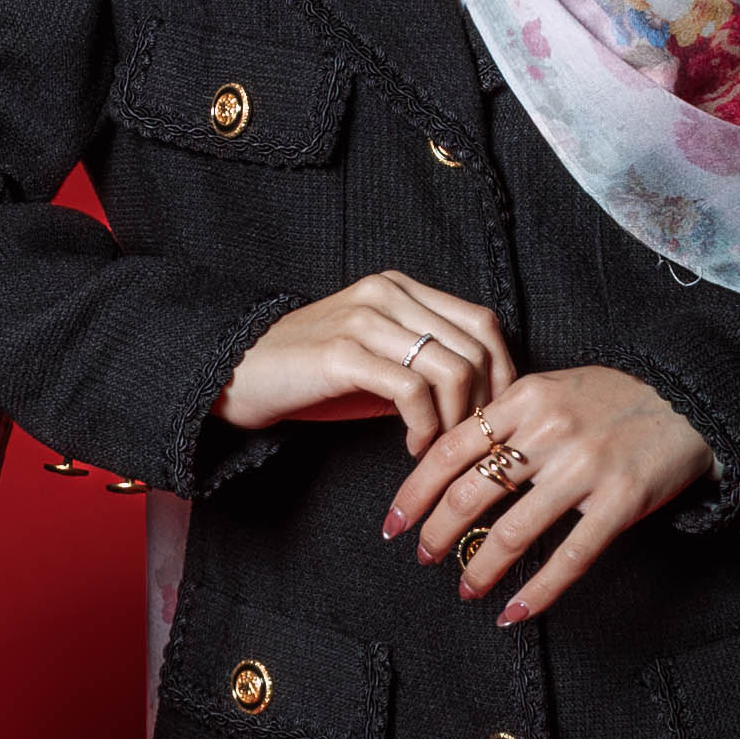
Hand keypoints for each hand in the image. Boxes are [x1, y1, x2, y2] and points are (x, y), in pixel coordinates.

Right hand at [215, 272, 517, 459]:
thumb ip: (423, 362)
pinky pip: (412, 390)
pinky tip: (413, 446)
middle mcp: (387, 293)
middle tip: (469, 442)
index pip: (482, 323)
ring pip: (451, 368)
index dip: (502, 372)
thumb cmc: (310, 375)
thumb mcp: (376, 359)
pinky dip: (424, 427)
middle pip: (475, 346)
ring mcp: (365, 320)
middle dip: (484, 404)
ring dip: (456, 421)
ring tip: (438, 449)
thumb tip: (482, 399)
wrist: (237, 373)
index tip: (495, 417)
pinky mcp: (343, 354)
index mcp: (400, 289)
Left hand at [385, 365, 712, 622]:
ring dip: (479, 568)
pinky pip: (569, 557)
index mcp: (524, 399)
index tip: (393, 522)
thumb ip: (504, 418)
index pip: (448, 449)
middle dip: (437, 532)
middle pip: (471, 492)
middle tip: (422, 555)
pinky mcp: (620, 502)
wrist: (690, 401)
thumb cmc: (612, 398)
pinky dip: (537, 592)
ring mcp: (586, 468)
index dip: (413, 491)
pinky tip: (514, 612)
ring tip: (465, 587)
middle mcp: (550, 432)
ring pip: (511, 531)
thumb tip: (444, 460)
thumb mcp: (551, 389)